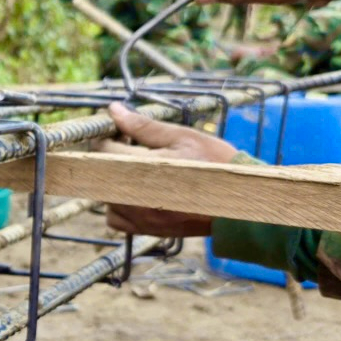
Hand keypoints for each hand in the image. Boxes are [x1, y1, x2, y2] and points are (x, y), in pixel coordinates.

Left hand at [99, 103, 238, 237]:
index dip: (108, 136)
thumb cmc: (216, 164)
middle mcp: (134, 195)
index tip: (121, 131)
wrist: (241, 203)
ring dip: (114, 180)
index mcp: (141, 168)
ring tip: (141, 170)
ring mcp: (137, 216)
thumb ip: (142, 126)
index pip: (102, 150)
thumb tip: (113, 110)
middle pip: (99, 173)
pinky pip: (114, 218)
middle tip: (135, 147)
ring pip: (104, 195)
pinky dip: (119, 205)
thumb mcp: (182, 137)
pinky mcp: (144, 230)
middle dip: (112, 157)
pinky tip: (139, 192)